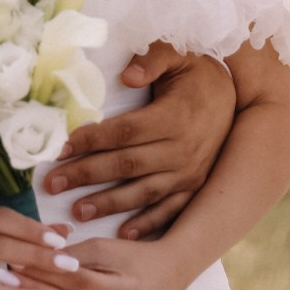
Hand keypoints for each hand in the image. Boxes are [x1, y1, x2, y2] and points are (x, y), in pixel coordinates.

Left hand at [41, 44, 236, 237]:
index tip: (60, 147)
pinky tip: (123, 235)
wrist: (236, 96)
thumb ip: (153, 59)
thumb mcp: (178, 55)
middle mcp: (183, 149)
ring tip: (77, 211)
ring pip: (144, 192)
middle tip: (53, 183)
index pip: (124, 132)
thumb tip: (128, 74)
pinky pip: (170, 210)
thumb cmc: (196, 73)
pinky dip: (147, 224)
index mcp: (174, 117)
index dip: (91, 140)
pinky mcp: (196, 187)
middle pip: (127, 165)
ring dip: (109, 204)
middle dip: (87, 174)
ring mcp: (191, 172)